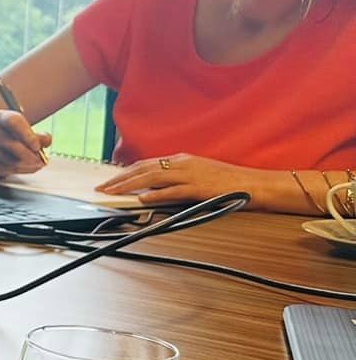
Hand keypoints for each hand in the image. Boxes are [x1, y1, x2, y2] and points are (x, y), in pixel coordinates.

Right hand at [0, 110, 52, 175]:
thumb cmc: (11, 136)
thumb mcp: (24, 131)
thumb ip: (38, 136)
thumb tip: (46, 141)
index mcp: (0, 117)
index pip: (13, 122)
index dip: (27, 135)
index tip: (37, 146)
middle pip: (11, 144)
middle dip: (30, 155)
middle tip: (41, 161)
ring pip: (9, 159)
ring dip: (26, 165)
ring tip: (35, 164)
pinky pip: (4, 169)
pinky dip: (18, 170)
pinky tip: (24, 167)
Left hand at [96, 153, 255, 207]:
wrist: (256, 184)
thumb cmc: (229, 182)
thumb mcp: (199, 175)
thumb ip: (177, 180)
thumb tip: (154, 189)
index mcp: (183, 160)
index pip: (147, 164)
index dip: (126, 172)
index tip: (110, 180)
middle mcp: (184, 163)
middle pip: (144, 169)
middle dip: (120, 178)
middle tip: (102, 187)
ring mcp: (191, 174)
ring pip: (153, 177)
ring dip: (130, 185)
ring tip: (113, 192)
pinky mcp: (200, 187)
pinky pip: (173, 191)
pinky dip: (156, 195)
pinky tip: (143, 199)